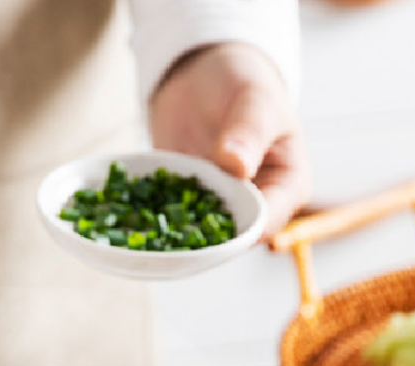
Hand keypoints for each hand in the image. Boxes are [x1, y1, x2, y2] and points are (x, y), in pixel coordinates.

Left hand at [149, 42, 310, 237]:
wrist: (204, 75)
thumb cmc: (242, 82)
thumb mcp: (253, 98)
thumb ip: (248, 131)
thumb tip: (236, 166)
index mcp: (287, 188)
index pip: (266, 222)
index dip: (238, 231)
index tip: (209, 224)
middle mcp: (254, 208)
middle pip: (229, 239)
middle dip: (198, 242)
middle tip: (165, 235)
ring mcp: (218, 210)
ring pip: (195, 238)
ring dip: (169, 237)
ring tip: (142, 233)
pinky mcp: (185, 207)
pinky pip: (169, 222)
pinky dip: (150, 222)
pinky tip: (127, 220)